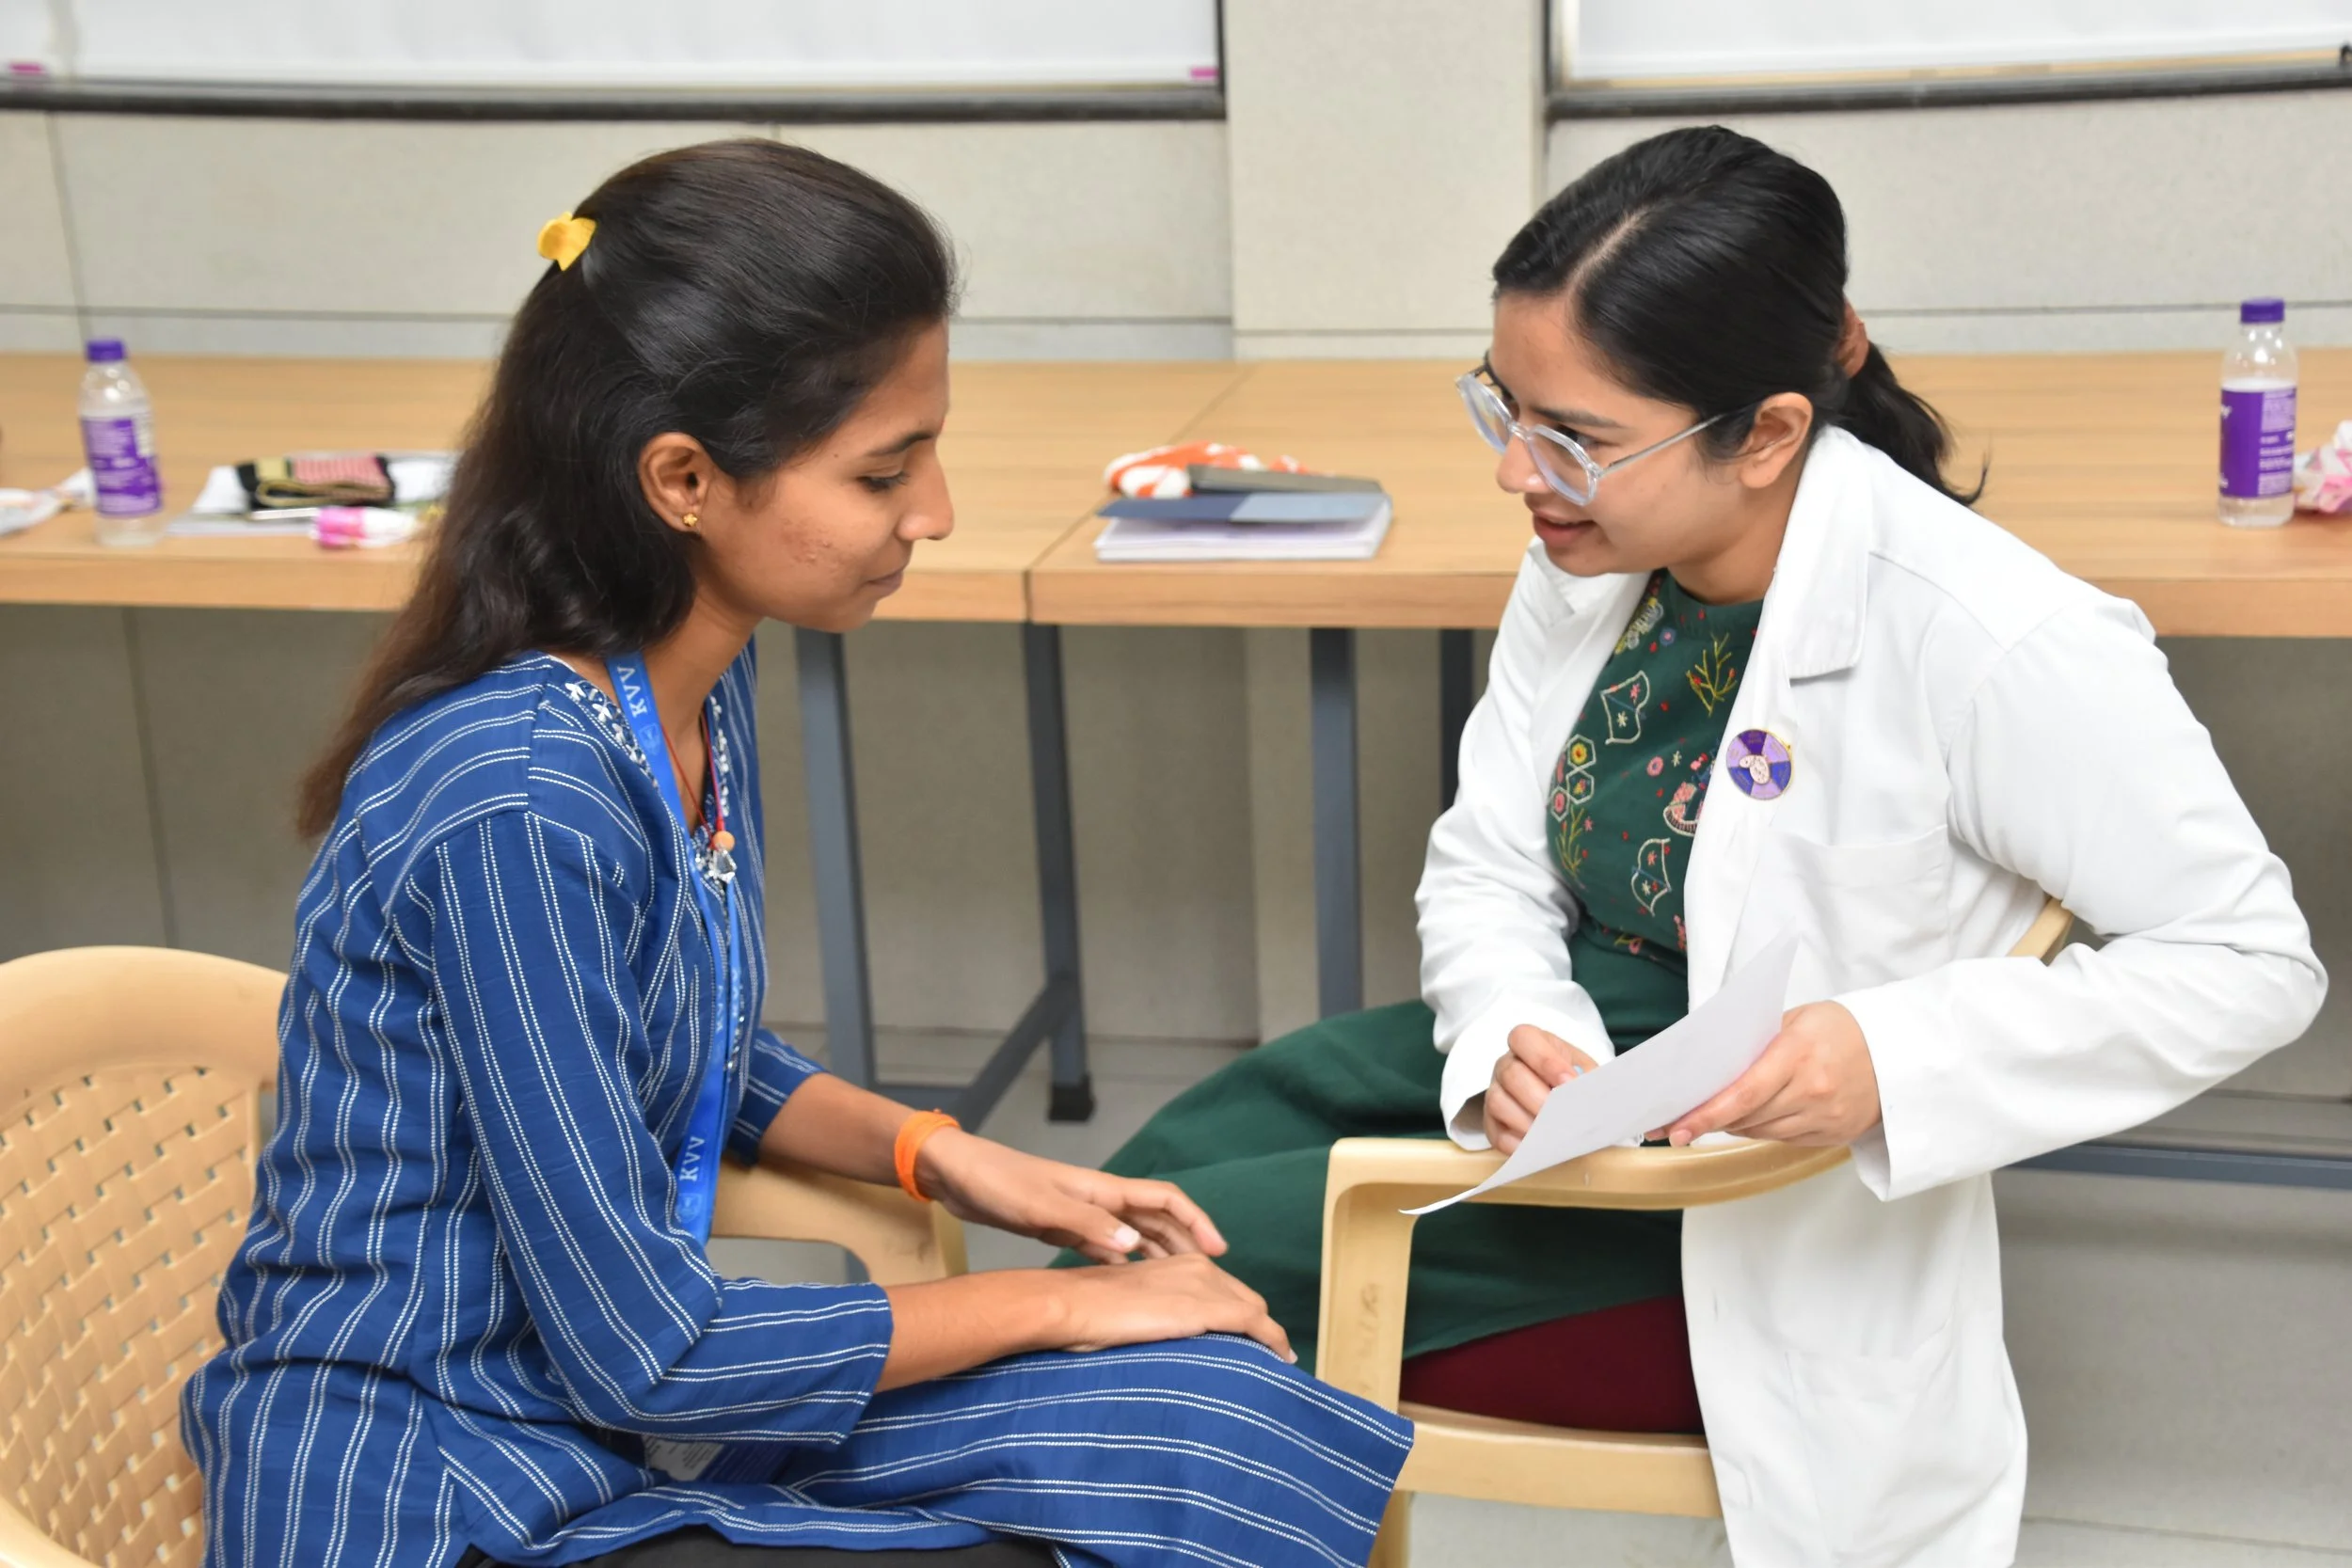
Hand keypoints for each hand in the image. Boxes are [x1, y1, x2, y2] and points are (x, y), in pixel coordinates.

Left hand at [917, 1129, 1224, 1263]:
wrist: (959, 1176)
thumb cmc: (999, 1184)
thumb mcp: (1041, 1207)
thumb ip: (1088, 1227)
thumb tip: (1137, 1248)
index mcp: (1103, 1190)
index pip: (1166, 1200)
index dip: (1197, 1222)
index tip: (1219, 1251)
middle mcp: (1100, 1200)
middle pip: (1158, 1220)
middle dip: (1187, 1243)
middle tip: (1212, 1278)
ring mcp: (1083, 1214)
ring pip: (1136, 1235)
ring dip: (1161, 1255)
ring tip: (1183, 1286)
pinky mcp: (1064, 1229)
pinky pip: (1108, 1249)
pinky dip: (1126, 1265)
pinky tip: (1131, 1288)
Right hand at [1048, 1253, 1293, 1361]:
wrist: (1072, 1305)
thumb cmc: (1089, 1313)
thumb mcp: (1133, 1307)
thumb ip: (1158, 1315)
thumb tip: (1169, 1339)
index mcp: (1180, 1263)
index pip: (1226, 1291)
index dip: (1244, 1316)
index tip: (1253, 1339)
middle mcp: (1198, 1267)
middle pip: (1245, 1299)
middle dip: (1260, 1327)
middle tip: (1270, 1355)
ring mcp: (1204, 1286)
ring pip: (1254, 1311)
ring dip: (1269, 1337)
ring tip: (1277, 1361)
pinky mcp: (1205, 1307)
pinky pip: (1254, 1324)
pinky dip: (1272, 1341)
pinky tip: (1281, 1358)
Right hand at [1481, 1024, 1599, 1153]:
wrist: (1568, 1103)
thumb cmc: (1575, 1081)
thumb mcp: (1586, 1071)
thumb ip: (1587, 1078)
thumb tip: (1585, 1093)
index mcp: (1531, 1044)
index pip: (1523, 1038)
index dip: (1544, 1059)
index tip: (1568, 1082)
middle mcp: (1507, 1065)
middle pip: (1510, 1073)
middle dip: (1537, 1097)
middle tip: (1560, 1115)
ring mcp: (1496, 1093)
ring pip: (1498, 1102)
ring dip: (1526, 1121)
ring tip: (1551, 1135)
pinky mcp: (1492, 1123)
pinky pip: (1496, 1133)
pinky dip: (1516, 1143)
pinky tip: (1537, 1148)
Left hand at [1659, 1001, 1880, 1146]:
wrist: (1899, 1051)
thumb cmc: (1842, 1028)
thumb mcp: (1796, 1020)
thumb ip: (1756, 1044)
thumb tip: (1712, 1069)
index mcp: (1799, 1055)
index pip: (1743, 1093)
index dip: (1706, 1113)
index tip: (1676, 1126)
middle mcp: (1813, 1091)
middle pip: (1747, 1117)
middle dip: (1709, 1121)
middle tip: (1677, 1124)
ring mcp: (1825, 1118)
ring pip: (1761, 1132)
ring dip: (1734, 1125)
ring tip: (1713, 1116)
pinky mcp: (1833, 1135)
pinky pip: (1783, 1140)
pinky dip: (1761, 1130)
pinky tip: (1750, 1119)